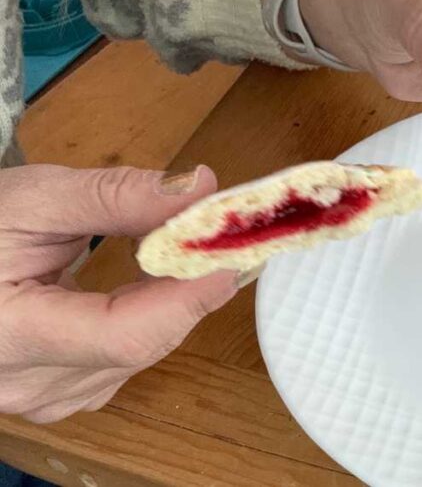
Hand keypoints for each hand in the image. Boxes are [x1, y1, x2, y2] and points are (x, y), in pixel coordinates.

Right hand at [0, 165, 243, 422]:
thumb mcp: (32, 198)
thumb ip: (117, 197)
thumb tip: (201, 189)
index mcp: (7, 336)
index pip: (124, 335)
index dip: (188, 297)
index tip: (232, 256)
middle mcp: (24, 384)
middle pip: (140, 346)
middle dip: (190, 290)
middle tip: (227, 241)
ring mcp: (39, 399)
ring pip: (139, 357)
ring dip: (170, 305)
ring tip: (186, 254)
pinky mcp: (54, 395)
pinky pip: (122, 364)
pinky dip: (146, 322)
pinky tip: (147, 287)